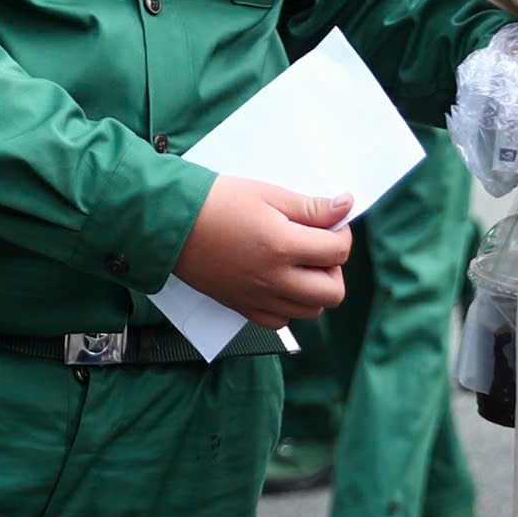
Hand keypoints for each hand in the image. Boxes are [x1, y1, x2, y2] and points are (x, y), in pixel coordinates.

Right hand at [171, 178, 352, 326]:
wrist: (171, 224)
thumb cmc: (218, 202)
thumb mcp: (268, 194)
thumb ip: (310, 208)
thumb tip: (345, 207)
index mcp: (282, 247)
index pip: (337, 252)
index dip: (341, 234)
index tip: (329, 223)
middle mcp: (273, 280)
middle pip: (333, 292)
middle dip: (334, 268)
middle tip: (317, 248)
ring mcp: (258, 299)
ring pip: (311, 311)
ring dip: (314, 288)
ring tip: (297, 263)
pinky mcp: (242, 308)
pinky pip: (281, 321)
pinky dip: (288, 305)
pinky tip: (278, 281)